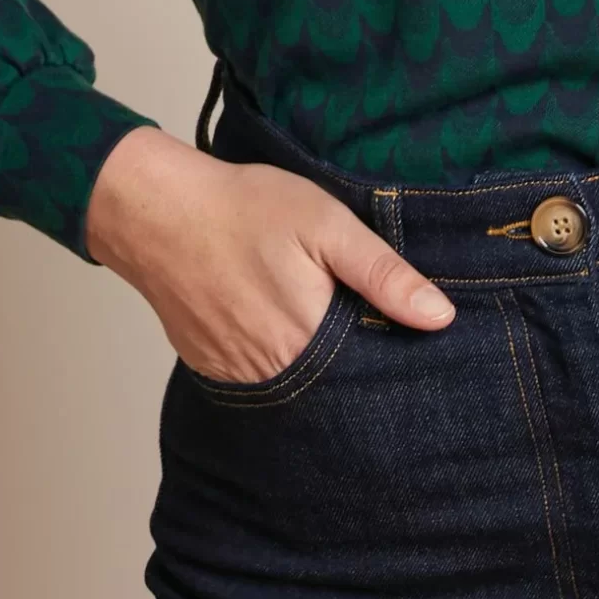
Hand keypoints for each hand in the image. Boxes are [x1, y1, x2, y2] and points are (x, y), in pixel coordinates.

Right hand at [83, 126, 455, 378]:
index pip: (371, 375)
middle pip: (334, 389)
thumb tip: (439, 317)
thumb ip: (384, 275)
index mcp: (311, 339)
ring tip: (322, 329)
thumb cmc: (246, 209)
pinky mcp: (212, 369)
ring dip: (316, 370)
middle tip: (360, 330)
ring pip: (297, 389)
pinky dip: (277, 364)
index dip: (393, 362)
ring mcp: (238, 375)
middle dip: (355, 372)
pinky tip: (282, 332)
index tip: (409, 345)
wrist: (159, 212)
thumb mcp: (328, 225)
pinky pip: (259, 382)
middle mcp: (274, 372)